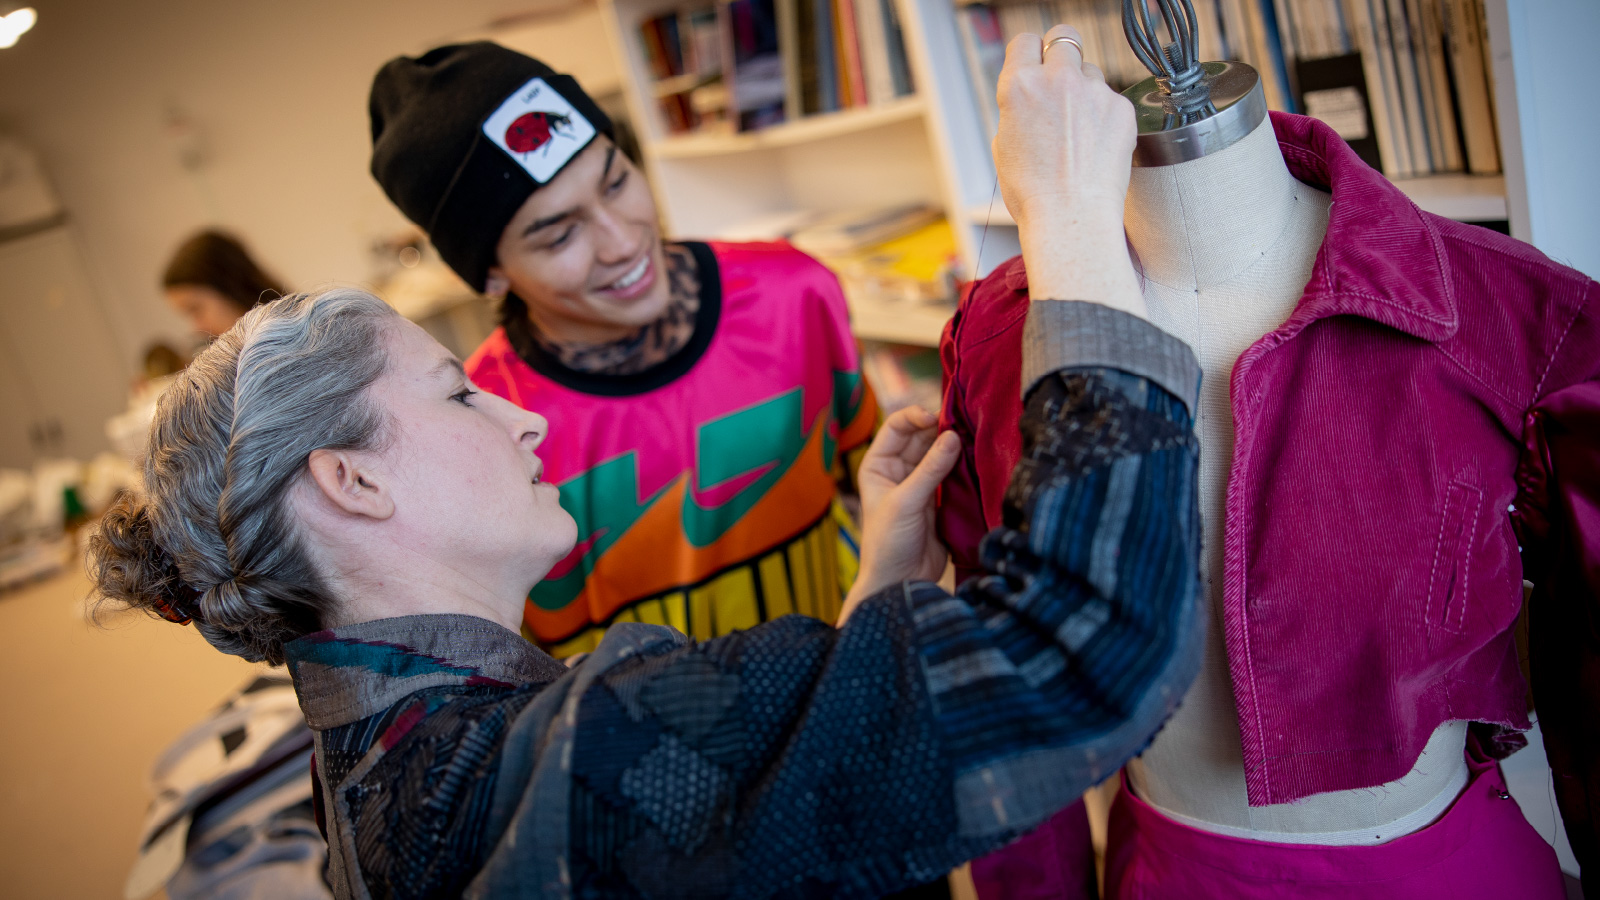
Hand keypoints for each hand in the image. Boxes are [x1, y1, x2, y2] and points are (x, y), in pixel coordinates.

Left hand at [840, 406, 959, 622]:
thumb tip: (953, 437)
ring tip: (974, 437)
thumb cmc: (888, 544)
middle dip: (941, 429)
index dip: (916, 417)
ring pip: (940, 454)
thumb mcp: (906, 502)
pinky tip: (977, 458)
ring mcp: (921, 483)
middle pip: (922, 437)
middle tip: (965, 424)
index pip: (897, 427)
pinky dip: (964, 466)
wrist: (900, 583)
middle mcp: (898, 470)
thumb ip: (930, 470)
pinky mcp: (941, 499)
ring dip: (955, 446)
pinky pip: (953, 474)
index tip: (937, 417)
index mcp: (878, 465)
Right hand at [992, 25, 1143, 316]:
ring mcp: (1092, 90)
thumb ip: (1019, 109)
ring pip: (1091, 72)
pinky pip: (1112, 100)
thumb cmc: (1034, 193)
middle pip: (1064, 37)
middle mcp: (1056, 79)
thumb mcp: (1005, 144)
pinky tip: (1097, 147)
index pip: (1025, 40)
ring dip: (1085, 91)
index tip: (1036, 64)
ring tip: (1079, 133)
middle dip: (1062, 53)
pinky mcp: (1121, 107)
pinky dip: (1106, 117)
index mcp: (1018, 87)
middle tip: (1062, 81)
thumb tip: (1031, 96)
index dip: (1030, 53)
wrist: (1071, 217)